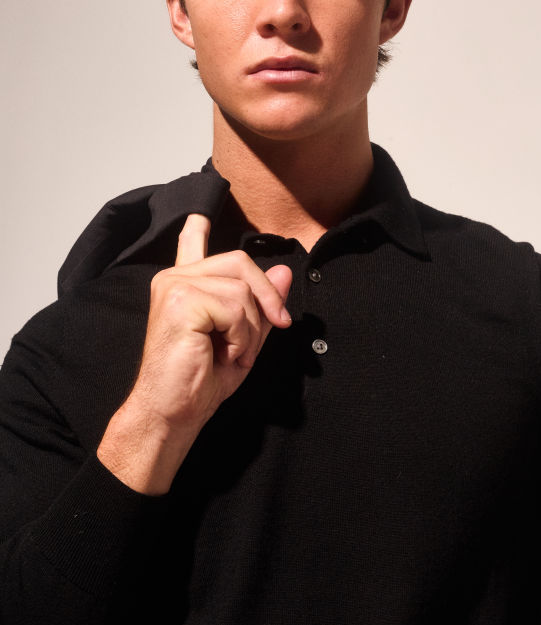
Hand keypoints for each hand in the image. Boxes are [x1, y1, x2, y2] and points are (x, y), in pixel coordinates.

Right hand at [97, 214, 291, 492]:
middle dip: (265, 300)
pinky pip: (236, 307)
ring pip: (242, 289)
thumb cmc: (200, 382)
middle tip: (265, 334)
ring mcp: (175, 286)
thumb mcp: (243, 340)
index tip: (199, 212)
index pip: (191, 245)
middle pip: (241, 262)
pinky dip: (241, 337)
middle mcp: (175, 279)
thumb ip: (261, 305)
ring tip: (230, 353)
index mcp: (184, 286)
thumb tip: (283, 273)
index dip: (197, 227)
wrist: (173, 412)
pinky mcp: (180, 301)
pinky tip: (223, 354)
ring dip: (249, 330)